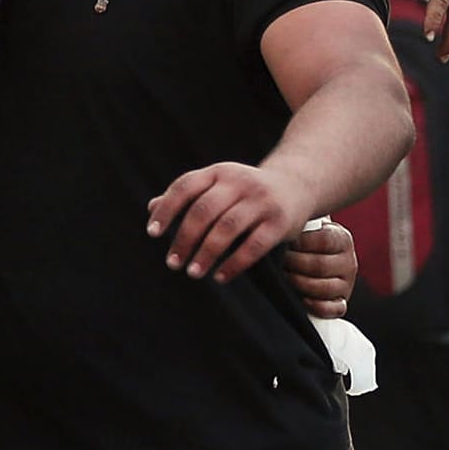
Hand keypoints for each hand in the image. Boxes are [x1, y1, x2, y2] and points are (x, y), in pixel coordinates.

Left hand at [147, 162, 310, 283]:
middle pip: (204, 210)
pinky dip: (234, 264)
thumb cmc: (246, 191)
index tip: (153, 234)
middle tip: (172, 263)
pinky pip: (254, 245)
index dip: (167, 209)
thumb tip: (151, 208)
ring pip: (227, 228)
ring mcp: (261, 200)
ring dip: (206, 254)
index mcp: (219, 172)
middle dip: (184, 238)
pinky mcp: (279, 221)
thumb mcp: (219, 186)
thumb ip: (188, 196)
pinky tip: (220, 277)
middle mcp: (239, 182)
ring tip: (193, 273)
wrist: (297, 184)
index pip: (185, 186)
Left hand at [284, 219, 356, 317]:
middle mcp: (349, 262)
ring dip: (300, 284)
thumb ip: (300, 229)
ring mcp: (347, 284)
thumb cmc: (305, 243)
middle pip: (321, 266)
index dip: (301, 244)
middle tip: (279, 262)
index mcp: (342, 239)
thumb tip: (281, 233)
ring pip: (325, 288)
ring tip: (284, 277)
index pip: (324, 241)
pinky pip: (334, 309)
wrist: (313, 259)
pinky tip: (303, 300)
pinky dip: (317, 306)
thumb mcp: (307, 230)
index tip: (284, 244)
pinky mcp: (342, 303)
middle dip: (295, 264)